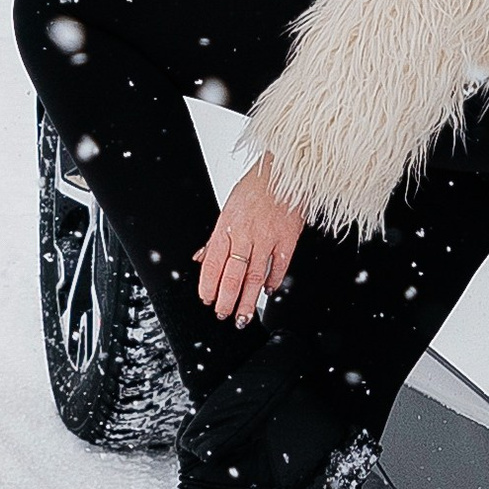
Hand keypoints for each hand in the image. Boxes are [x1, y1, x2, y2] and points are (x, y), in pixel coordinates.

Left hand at [197, 157, 304, 323]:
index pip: (213, 263)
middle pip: (233, 275)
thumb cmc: (256, 188)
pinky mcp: (287, 239)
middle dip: (226, 300)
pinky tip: (267, 291)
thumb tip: (200, 258)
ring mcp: (267, 238)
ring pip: (255, 276)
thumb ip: (215, 238)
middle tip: (223, 315)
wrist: (284, 172)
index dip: (208, 285)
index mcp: (227, 226)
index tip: (206, 300)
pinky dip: (273, 281)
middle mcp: (246, 234)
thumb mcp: (228, 209)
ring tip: (243, 317)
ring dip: (248, 300)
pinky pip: (279, 266)